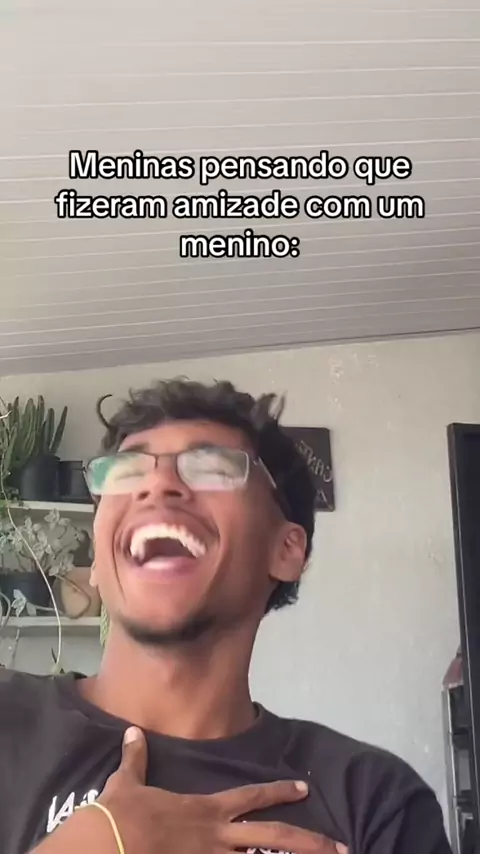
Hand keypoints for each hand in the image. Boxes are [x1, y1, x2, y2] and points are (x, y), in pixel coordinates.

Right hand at [96, 725, 347, 853]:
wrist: (110, 844)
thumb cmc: (120, 815)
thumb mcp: (127, 783)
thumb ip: (135, 759)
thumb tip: (131, 731)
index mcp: (206, 810)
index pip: (251, 797)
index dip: (280, 791)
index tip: (305, 788)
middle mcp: (217, 838)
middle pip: (272, 837)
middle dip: (309, 842)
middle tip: (341, 848)